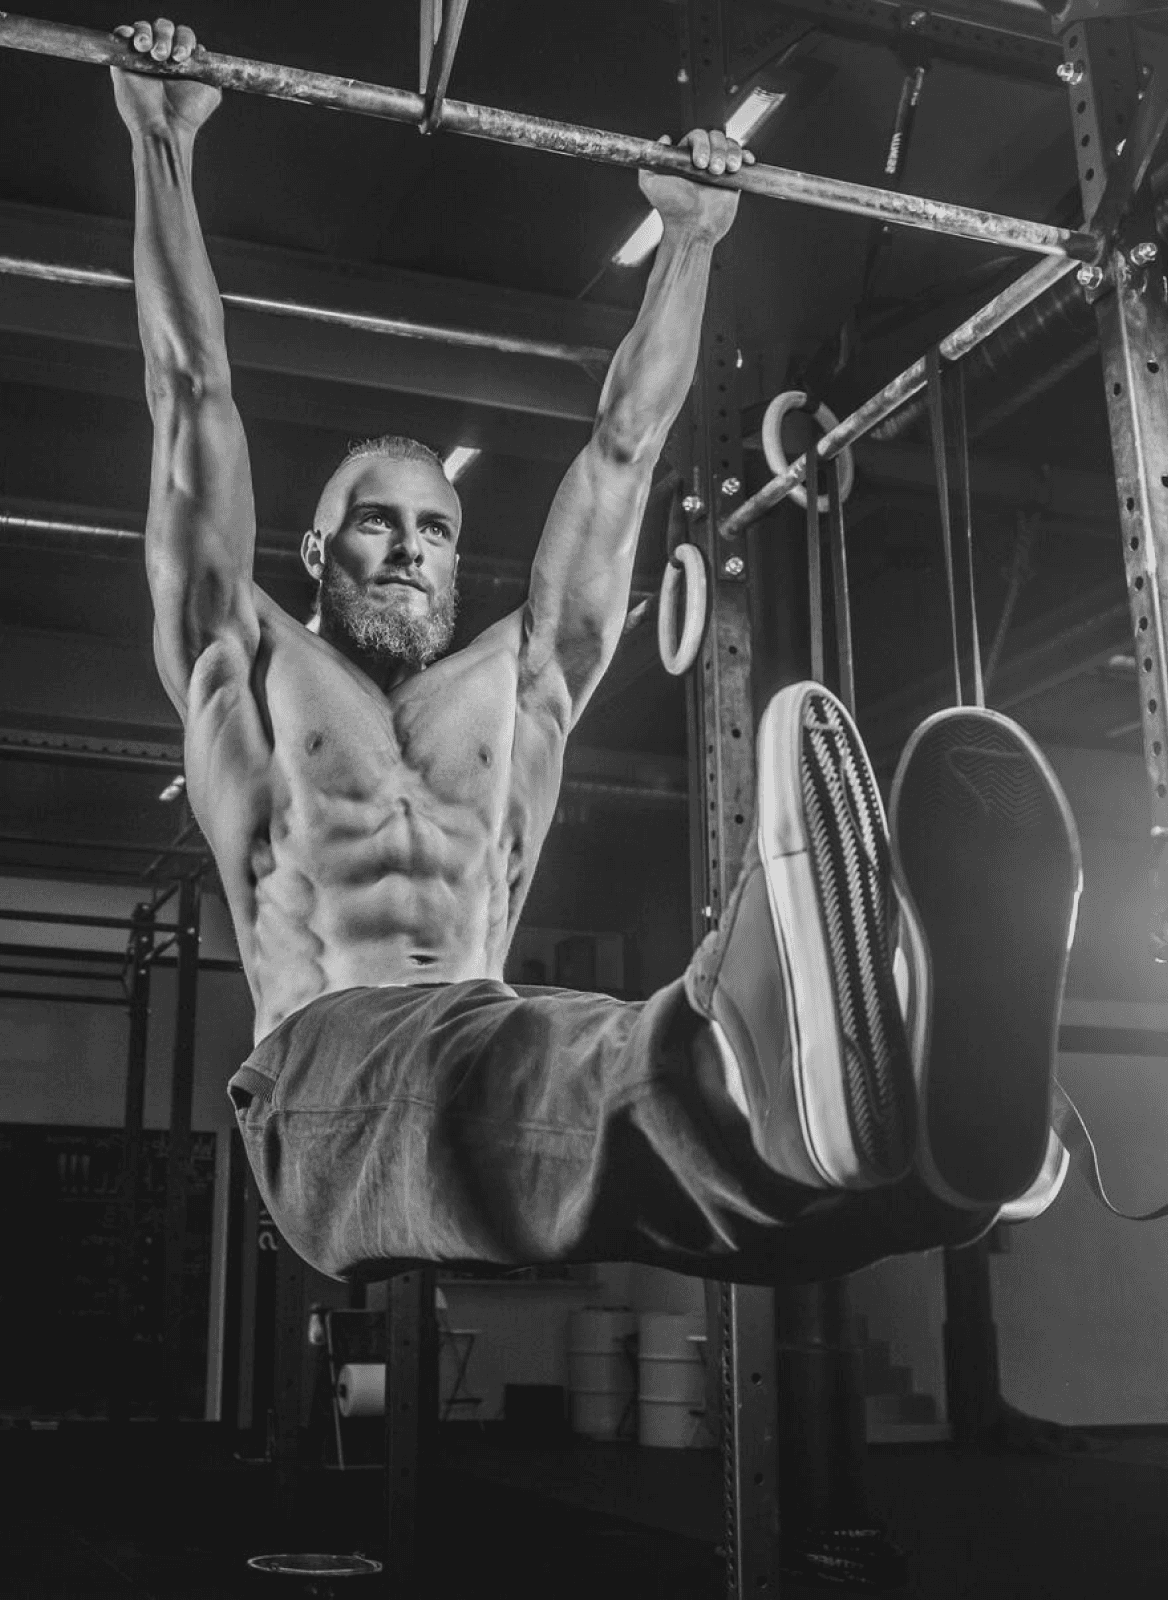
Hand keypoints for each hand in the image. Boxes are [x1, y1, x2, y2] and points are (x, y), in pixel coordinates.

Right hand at [110, 19, 220, 135]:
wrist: (166, 130)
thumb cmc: (187, 115)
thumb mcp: (210, 92)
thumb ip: (209, 71)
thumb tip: (202, 51)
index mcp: (181, 58)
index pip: (182, 35)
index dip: (183, 39)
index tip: (182, 56)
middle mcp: (162, 54)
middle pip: (163, 27)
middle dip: (165, 36)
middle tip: (164, 56)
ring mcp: (142, 57)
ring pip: (142, 28)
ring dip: (146, 33)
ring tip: (149, 52)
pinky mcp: (123, 62)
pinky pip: (120, 37)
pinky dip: (124, 32)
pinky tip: (132, 41)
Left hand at [638, 129, 753, 243]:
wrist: (692, 229)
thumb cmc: (672, 209)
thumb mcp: (651, 184)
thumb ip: (650, 160)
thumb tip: (664, 138)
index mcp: (686, 158)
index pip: (697, 137)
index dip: (701, 144)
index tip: (699, 163)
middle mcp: (703, 160)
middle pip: (716, 137)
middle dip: (717, 150)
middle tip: (713, 170)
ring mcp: (719, 168)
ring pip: (731, 144)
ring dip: (732, 152)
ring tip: (728, 170)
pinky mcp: (733, 179)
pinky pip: (743, 158)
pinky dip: (746, 155)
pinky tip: (745, 162)